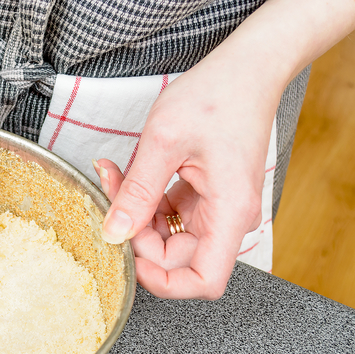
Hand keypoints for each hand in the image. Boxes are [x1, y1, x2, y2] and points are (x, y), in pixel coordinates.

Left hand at [95, 57, 274, 298]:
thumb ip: (137, 191)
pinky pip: (167, 218)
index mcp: (230, 212)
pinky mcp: (202, 199)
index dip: (164, 283)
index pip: (204, 282)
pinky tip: (126, 177)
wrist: (244, 69)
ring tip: (114, 178)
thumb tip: (113, 233)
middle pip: (175, 260)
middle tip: (110, 198)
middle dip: (135, 236)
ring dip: (134, 217)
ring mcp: (215, 211)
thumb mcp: (164, 140)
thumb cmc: (216, 95)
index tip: (130, 259)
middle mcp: (227, 219)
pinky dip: (143, 203)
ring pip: (165, 239)